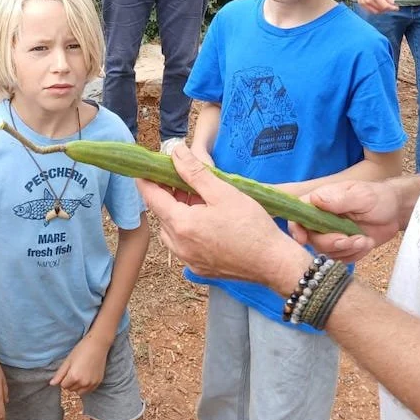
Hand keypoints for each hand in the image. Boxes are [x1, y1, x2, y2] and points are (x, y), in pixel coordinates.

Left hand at [49, 333, 110, 394]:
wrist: (98, 345)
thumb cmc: (81, 350)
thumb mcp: (68, 360)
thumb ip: (59, 374)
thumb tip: (51, 384)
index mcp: (74, 377)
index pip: (63, 386)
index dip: (63, 379)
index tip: (67, 371)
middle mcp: (83, 383)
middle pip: (71, 390)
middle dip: (70, 383)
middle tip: (73, 371)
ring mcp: (91, 384)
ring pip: (79, 392)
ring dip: (77, 387)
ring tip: (79, 375)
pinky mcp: (98, 382)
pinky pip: (88, 391)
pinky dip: (85, 387)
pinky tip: (86, 377)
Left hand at [136, 145, 308, 291]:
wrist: (274, 263)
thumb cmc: (251, 226)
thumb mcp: (223, 192)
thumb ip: (194, 172)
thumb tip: (175, 152)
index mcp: (181, 225)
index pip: (151, 197)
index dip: (146, 180)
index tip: (145, 167)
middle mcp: (178, 245)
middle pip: (162, 213)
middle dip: (166, 193)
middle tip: (179, 176)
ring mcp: (188, 260)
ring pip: (171, 230)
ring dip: (177, 211)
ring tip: (195, 196)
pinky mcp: (199, 268)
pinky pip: (183, 244)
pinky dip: (187, 228)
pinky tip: (205, 218)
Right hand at [289, 180, 401, 262]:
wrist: (396, 212)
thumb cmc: (378, 197)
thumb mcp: (362, 196)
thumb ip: (339, 199)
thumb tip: (314, 199)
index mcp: (320, 202)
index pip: (298, 216)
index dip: (296, 229)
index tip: (304, 239)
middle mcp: (322, 220)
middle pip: (312, 239)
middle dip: (333, 243)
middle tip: (354, 239)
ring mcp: (331, 235)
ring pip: (327, 252)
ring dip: (348, 249)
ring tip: (365, 239)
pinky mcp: (342, 248)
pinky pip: (341, 260)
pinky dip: (355, 255)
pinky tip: (367, 243)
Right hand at [350, 0, 397, 13]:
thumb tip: (392, 2)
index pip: (385, 6)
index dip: (392, 8)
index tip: (396, 8)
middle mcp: (369, 1)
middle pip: (380, 10)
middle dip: (387, 9)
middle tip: (391, 6)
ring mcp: (364, 3)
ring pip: (375, 12)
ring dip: (381, 10)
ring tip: (385, 6)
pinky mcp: (360, 3)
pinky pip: (369, 10)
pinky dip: (375, 10)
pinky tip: (378, 6)